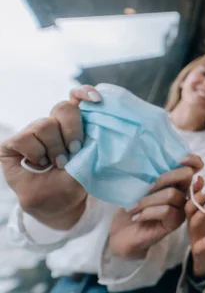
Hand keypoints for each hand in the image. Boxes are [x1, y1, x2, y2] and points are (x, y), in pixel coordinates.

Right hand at [0, 87, 98, 228]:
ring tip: (58, 163)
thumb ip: (90, 147)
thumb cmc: (73, 182)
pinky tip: (40, 163)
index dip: (85, 93)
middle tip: (74, 151)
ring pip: (44, 124)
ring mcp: (33, 131)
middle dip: (72, 130)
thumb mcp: (88, 166)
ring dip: (54, 147)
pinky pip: (25, 138)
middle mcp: (53, 123)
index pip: (77, 97)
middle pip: (63, 108)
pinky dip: (35, 152)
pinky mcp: (14, 143)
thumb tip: (94, 134)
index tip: (97, 100)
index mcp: (73, 124)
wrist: (55, 204)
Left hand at [108, 155, 204, 258]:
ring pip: (172, 194)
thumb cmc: (131, 205)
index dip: (192, 160)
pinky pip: (167, 210)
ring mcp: (181, 207)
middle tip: (145, 188)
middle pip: (186, 175)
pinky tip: (136, 217)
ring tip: (132, 207)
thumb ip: (151, 174)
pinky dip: (148, 212)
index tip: (180, 159)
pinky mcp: (176, 222)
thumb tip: (152, 161)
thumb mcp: (138, 185)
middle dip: (164, 178)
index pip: (194, 166)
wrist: (122, 232)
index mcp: (175, 180)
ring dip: (148, 199)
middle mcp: (182, 192)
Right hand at [185, 178, 204, 277]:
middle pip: (190, 207)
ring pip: (193, 223)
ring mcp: (194, 235)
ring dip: (202, 213)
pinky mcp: (199, 250)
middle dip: (199, 197)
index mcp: (196, 211)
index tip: (200, 178)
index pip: (193, 197)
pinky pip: (200, 246)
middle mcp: (192, 221)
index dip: (195, 188)